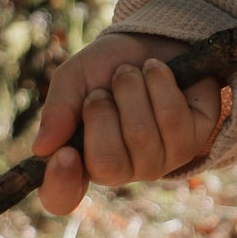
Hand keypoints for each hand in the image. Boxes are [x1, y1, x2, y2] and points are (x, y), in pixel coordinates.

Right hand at [31, 32, 223, 216]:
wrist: (154, 40)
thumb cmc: (108, 66)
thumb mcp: (74, 79)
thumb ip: (58, 110)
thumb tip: (42, 148)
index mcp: (83, 160)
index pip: (63, 197)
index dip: (61, 184)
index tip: (64, 155)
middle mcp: (123, 169)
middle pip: (108, 164)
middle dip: (102, 111)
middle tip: (104, 88)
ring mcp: (161, 160)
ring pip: (142, 137)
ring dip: (131, 90)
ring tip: (131, 73)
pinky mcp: (194, 141)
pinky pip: (174, 120)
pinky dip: (160, 84)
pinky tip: (156, 71)